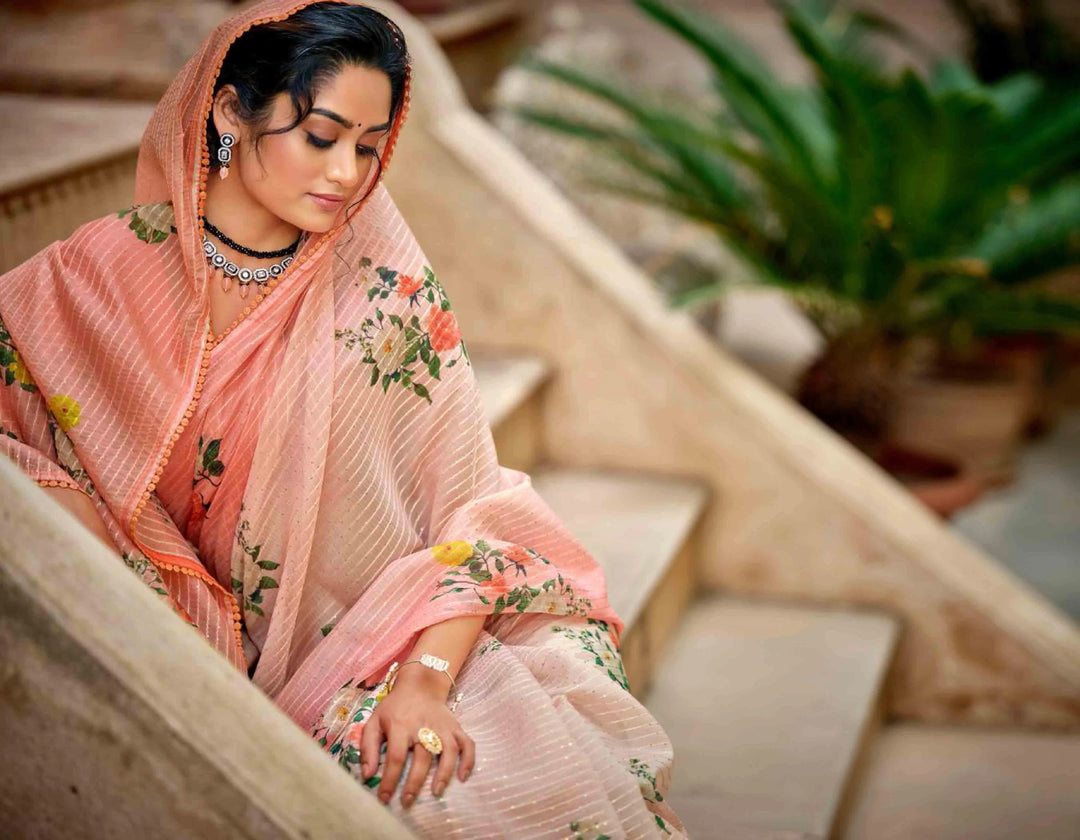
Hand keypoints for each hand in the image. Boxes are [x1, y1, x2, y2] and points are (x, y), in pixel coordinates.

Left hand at [360, 680, 474, 807]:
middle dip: (414, 783)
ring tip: (436, 792)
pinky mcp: (455, 727)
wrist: (420, 685)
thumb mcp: (374, 721)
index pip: (395, 757)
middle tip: (407, 802)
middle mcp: (423, 727)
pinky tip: (463, 777)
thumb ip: (368, 747)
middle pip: (422, 758)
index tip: (385, 798)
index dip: (389, 780)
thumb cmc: (395, 707)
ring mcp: (442, 727)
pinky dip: (468, 760)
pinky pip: (467, 744)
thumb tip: (367, 775)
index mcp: (400, 726)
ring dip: (444, 773)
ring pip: (448, 752)